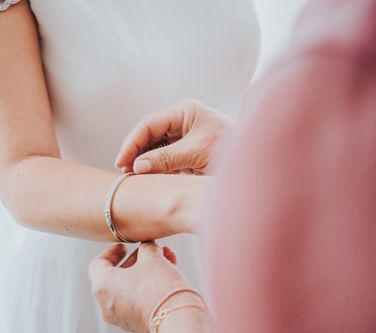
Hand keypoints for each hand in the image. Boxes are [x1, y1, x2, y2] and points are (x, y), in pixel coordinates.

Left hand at [88, 242, 192, 332]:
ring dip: (147, 271)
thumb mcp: (152, 258)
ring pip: (130, 288)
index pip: (98, 263)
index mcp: (102, 286)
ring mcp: (120, 318)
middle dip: (137, 260)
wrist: (177, 321)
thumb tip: (148, 246)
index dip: (112, 251)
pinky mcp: (136, 325)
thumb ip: (147, 247)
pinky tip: (170, 274)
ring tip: (168, 258)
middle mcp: (106, 305)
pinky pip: (137, 301)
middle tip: (152, 250)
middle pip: (117, 276)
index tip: (125, 245)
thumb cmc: (160, 286)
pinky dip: (148, 288)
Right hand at [115, 98, 232, 174]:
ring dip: (143, 162)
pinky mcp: (186, 152)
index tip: (121, 161)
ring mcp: (183, 136)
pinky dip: (153, 168)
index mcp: (184, 111)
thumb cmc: (230, 151)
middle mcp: (181, 121)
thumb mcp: (196, 154)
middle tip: (124, 172)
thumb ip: (166, 158)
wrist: (254, 165)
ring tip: (132, 177)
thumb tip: (137, 166)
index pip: (149, 124)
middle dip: (135, 153)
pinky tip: (145, 178)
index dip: (132, 142)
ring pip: (154, 148)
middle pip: (148, 135)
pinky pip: (163, 158)